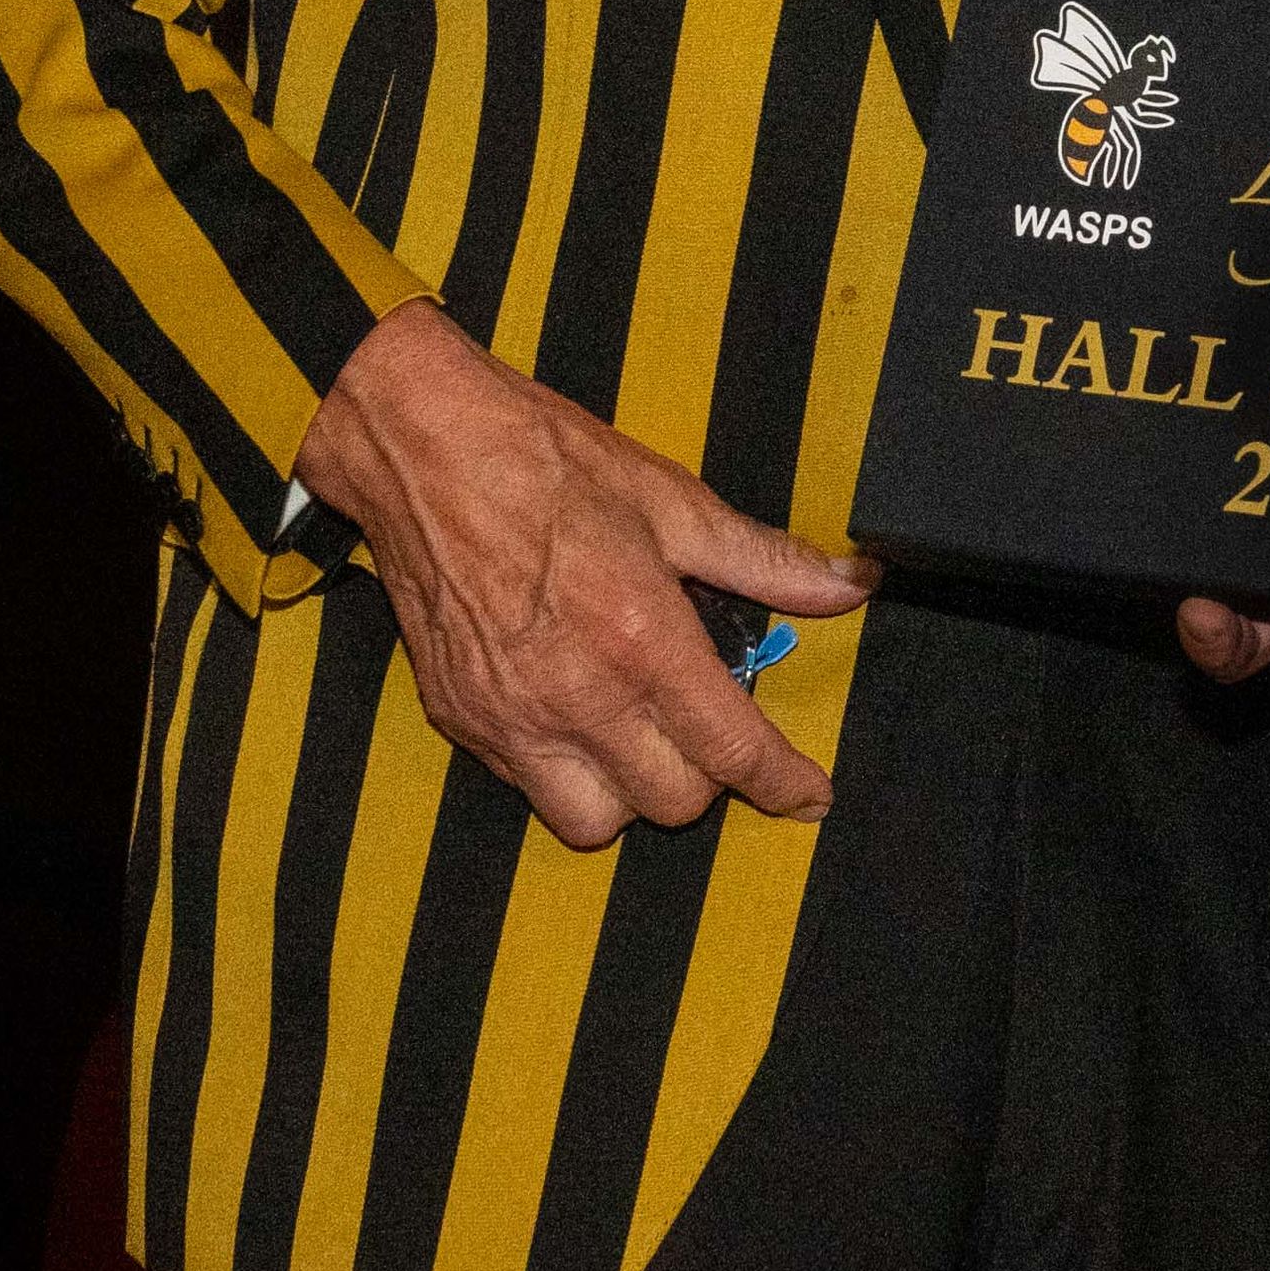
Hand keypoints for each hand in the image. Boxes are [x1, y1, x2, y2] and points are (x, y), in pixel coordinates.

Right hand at [304, 301, 854, 851]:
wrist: (421, 448)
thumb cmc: (545, 462)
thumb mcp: (670, 501)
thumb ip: (763, 560)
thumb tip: (848, 584)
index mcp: (641, 640)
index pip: (733, 752)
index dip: (785, 785)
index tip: (809, 795)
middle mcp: (577, 697)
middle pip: (672, 803)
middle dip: (705, 776)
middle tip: (703, 724)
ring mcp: (510, 718)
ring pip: (594, 822)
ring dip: (629, 792)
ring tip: (635, 735)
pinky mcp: (459, 720)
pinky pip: (526, 786)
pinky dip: (562, 769)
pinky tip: (572, 711)